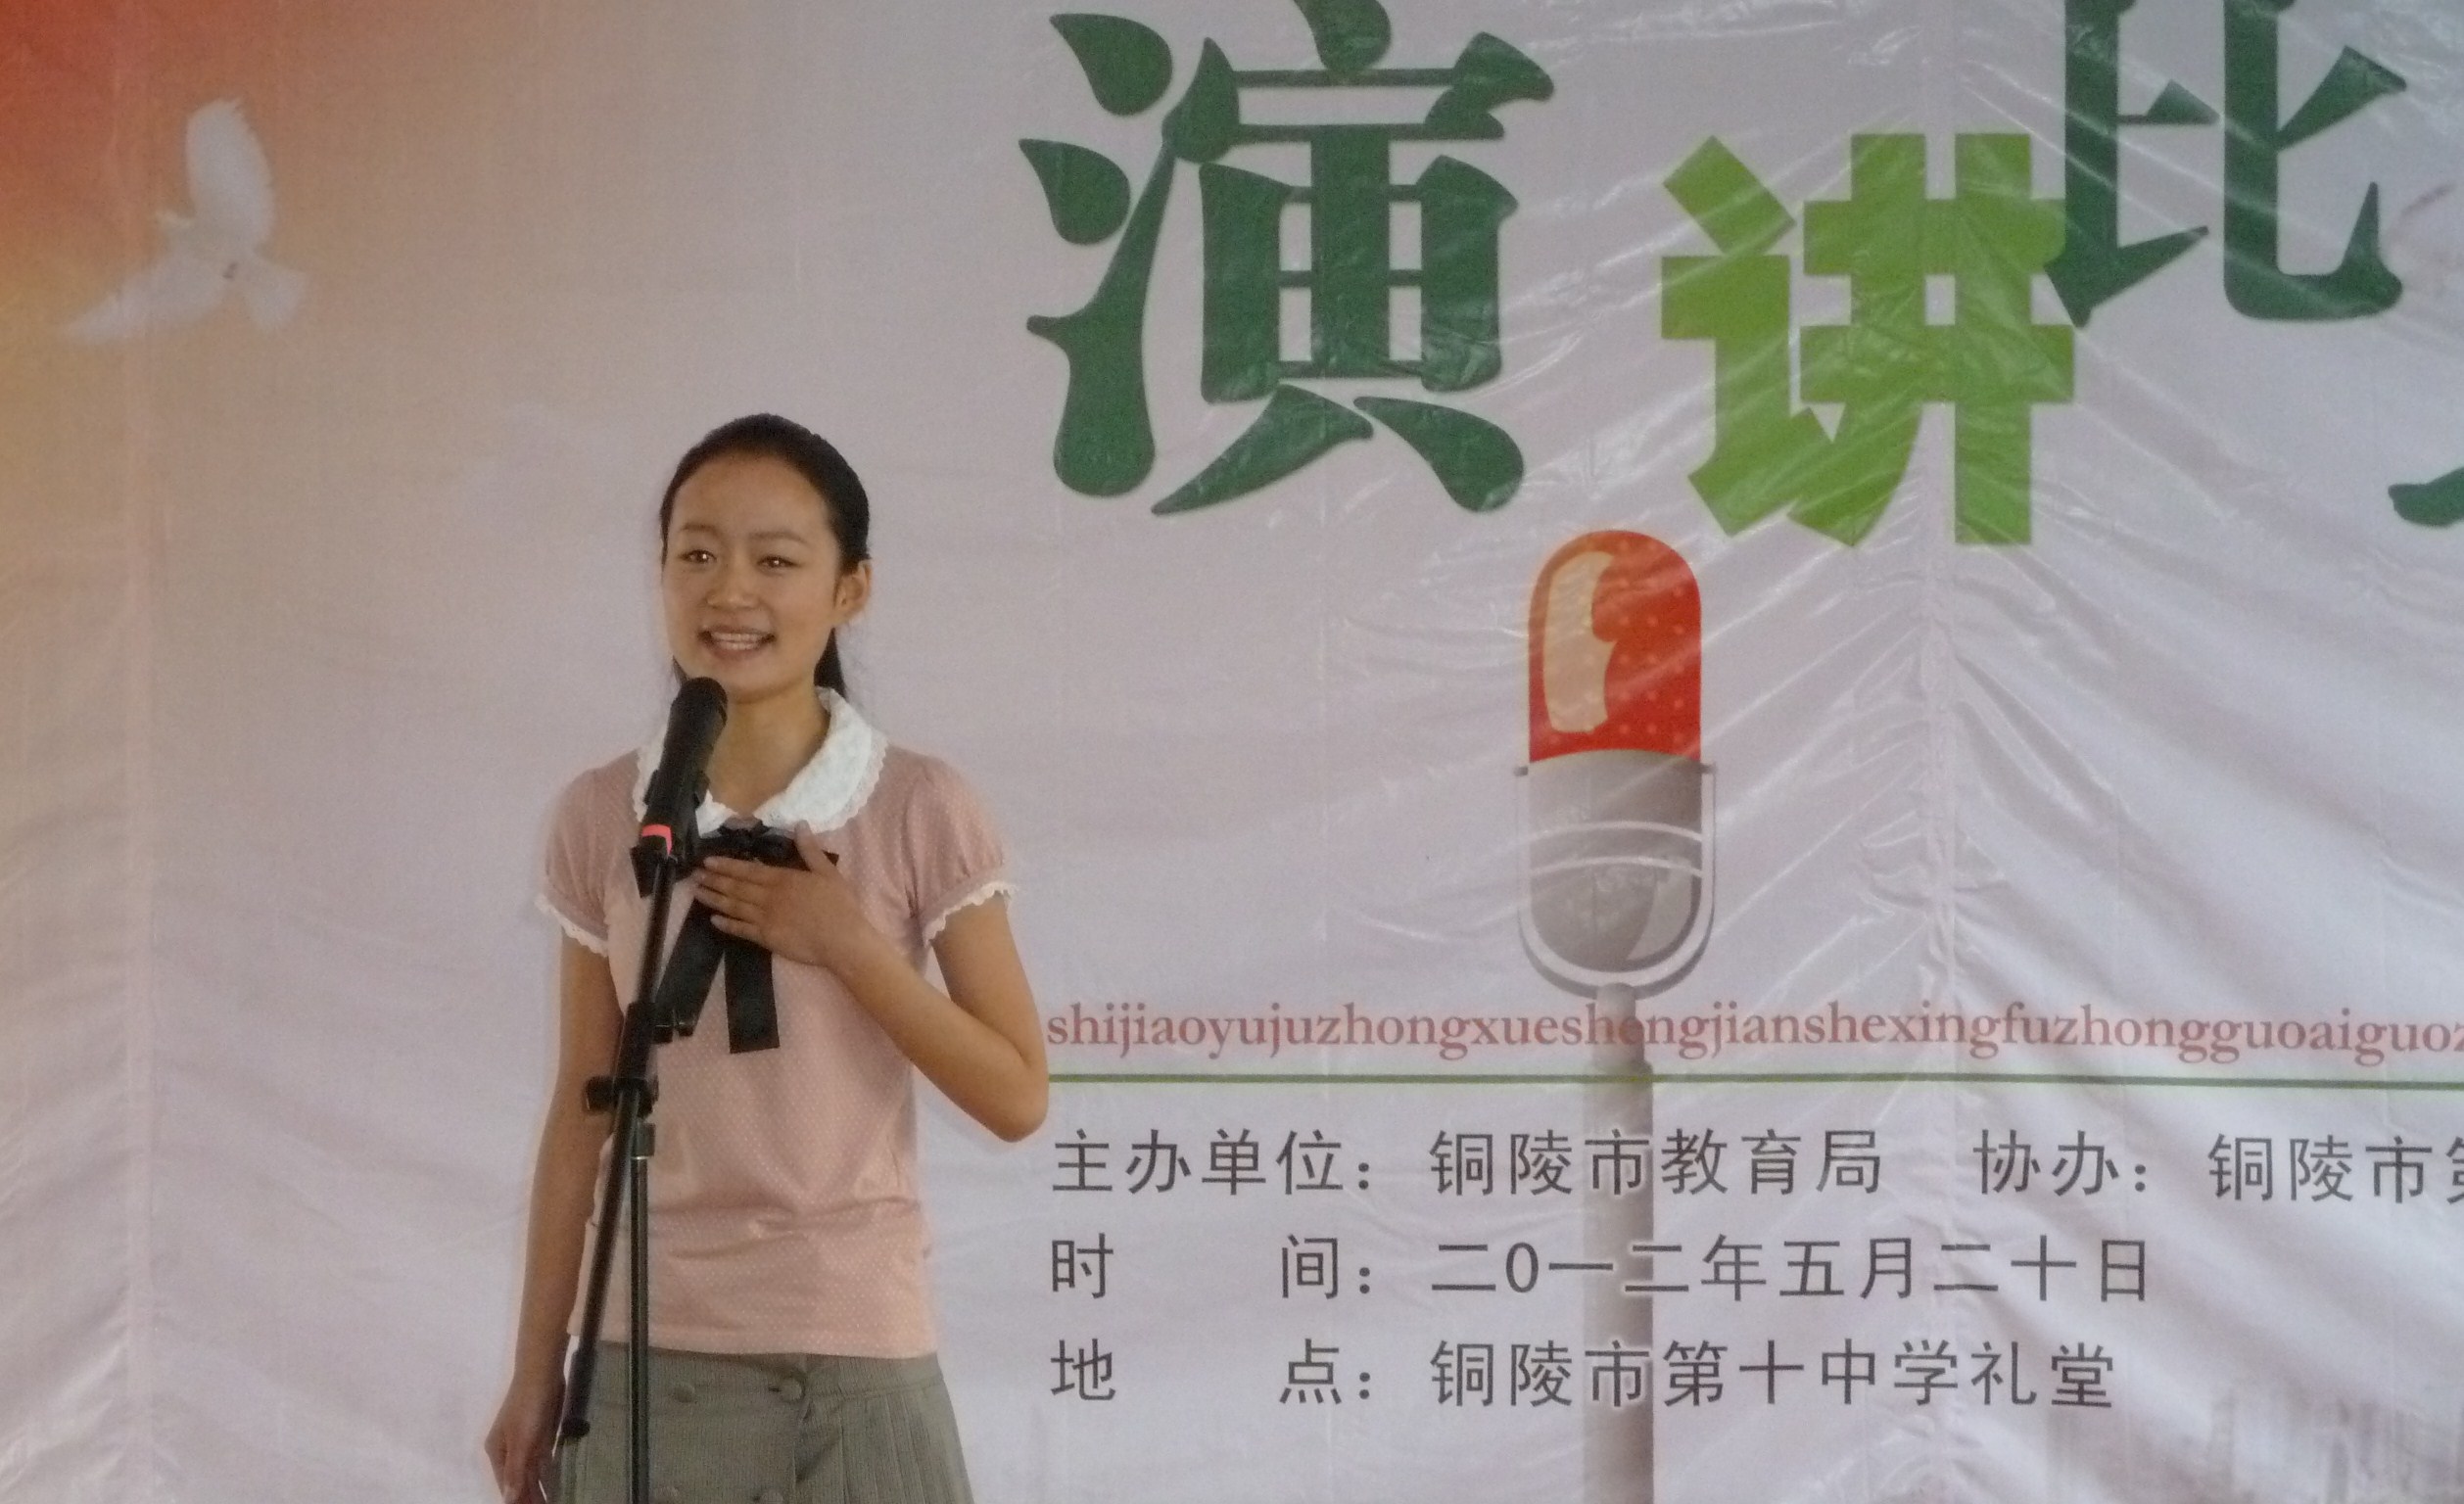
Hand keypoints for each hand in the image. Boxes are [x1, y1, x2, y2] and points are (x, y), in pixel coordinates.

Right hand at [484, 1371, 561, 1503]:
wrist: (542, 1373)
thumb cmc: (528, 1407)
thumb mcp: (521, 1441)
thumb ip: (516, 1470)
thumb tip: (509, 1499)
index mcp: (498, 1453)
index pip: (507, 1485)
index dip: (517, 1500)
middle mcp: (509, 1451)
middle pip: (518, 1481)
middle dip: (528, 1497)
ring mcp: (525, 1443)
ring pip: (530, 1473)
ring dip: (537, 1490)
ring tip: (548, 1503)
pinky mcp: (540, 1436)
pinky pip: (541, 1462)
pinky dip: (545, 1476)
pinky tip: (552, 1487)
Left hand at [697, 825, 887, 975]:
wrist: (842, 939)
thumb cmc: (839, 905)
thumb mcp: (827, 872)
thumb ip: (810, 849)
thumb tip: (800, 824)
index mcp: (782, 879)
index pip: (747, 870)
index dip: (726, 865)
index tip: (708, 861)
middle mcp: (768, 897)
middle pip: (735, 887)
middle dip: (713, 880)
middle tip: (694, 875)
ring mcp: (765, 918)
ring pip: (733, 906)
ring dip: (714, 899)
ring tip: (697, 893)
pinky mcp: (766, 938)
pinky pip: (741, 930)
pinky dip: (726, 924)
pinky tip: (713, 920)